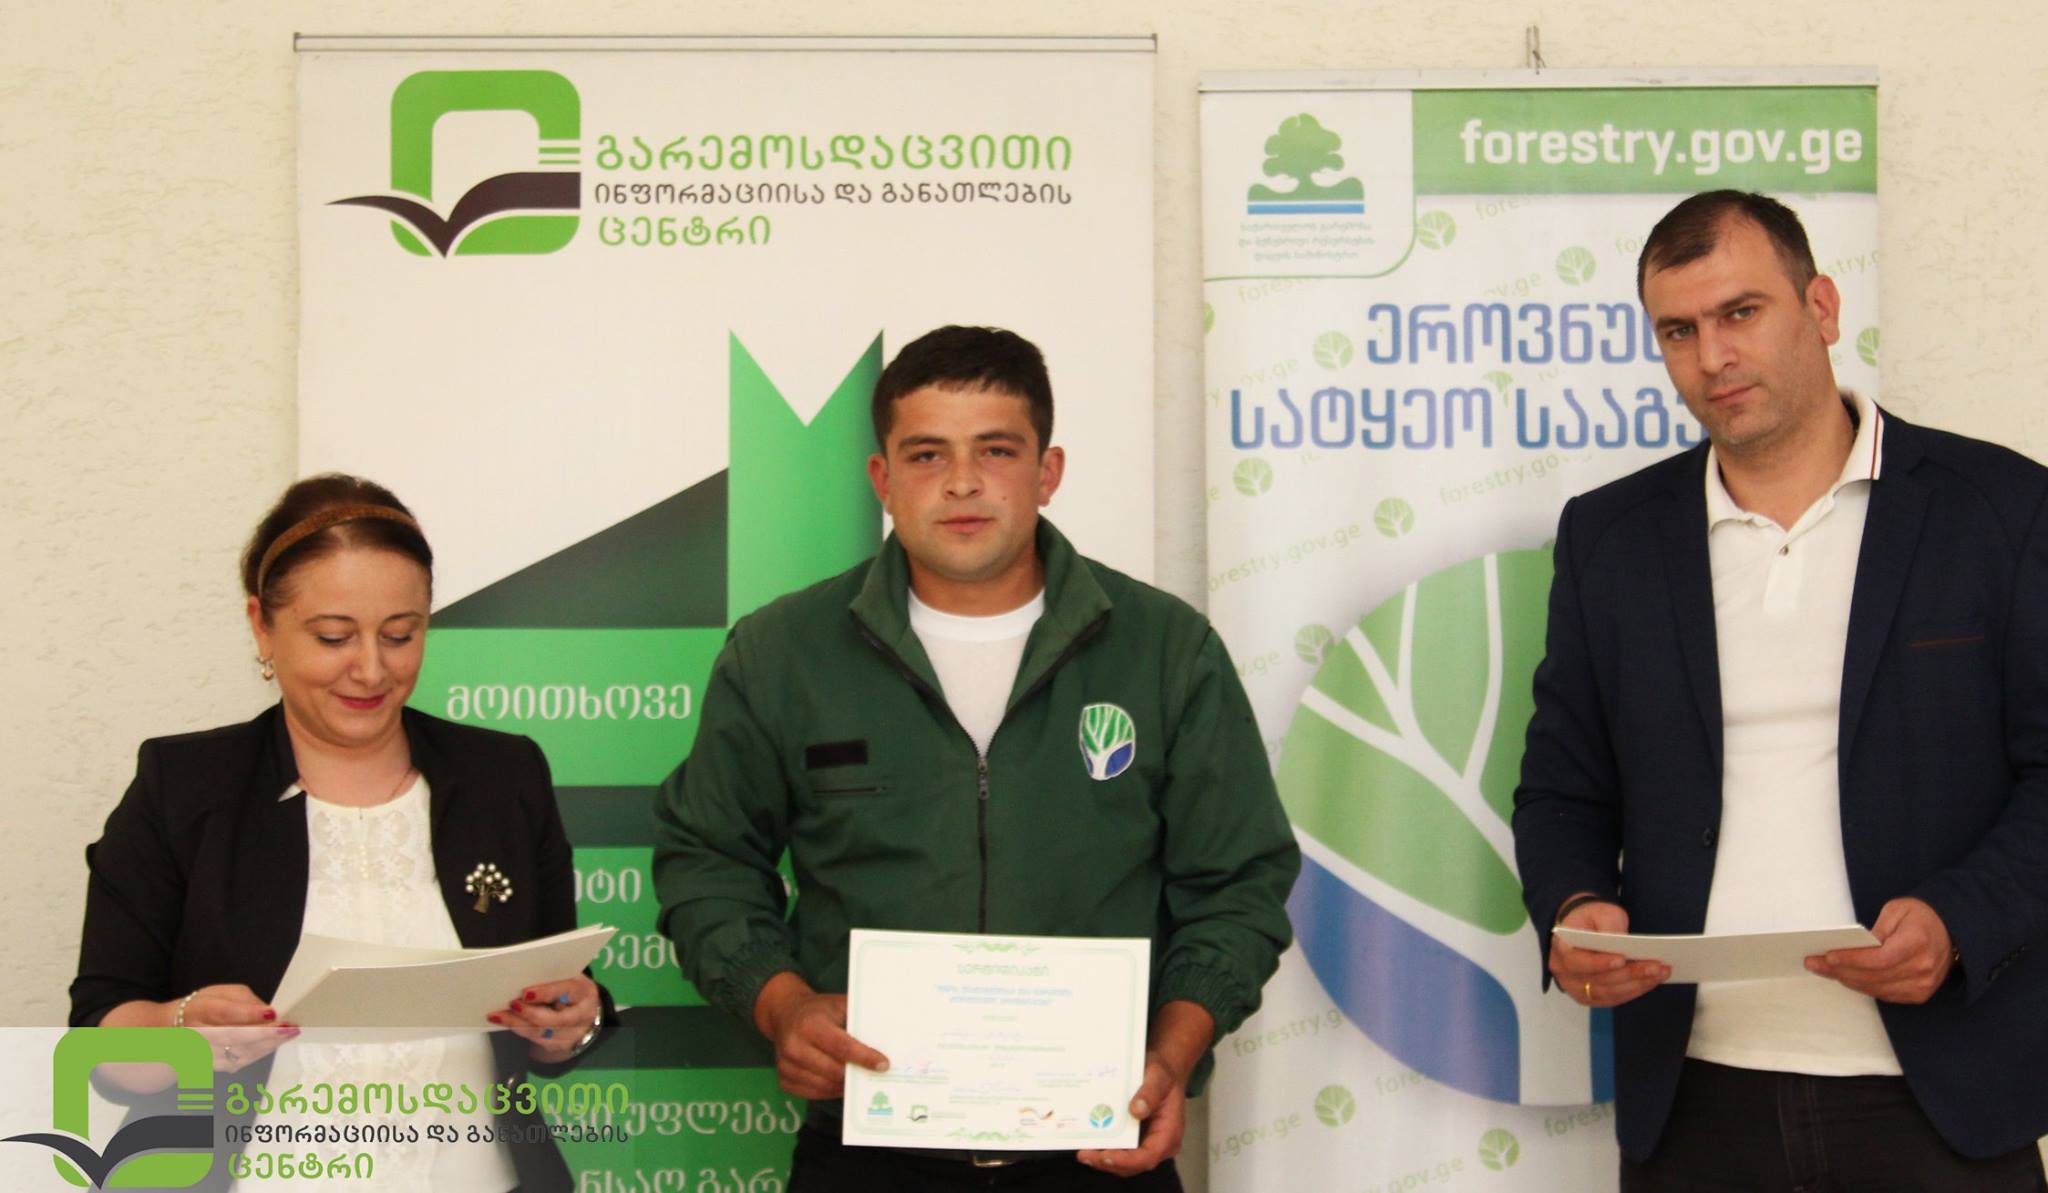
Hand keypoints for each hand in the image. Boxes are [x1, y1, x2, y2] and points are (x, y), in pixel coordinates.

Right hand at [182, 984, 298, 1072]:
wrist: (176, 1030)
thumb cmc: (203, 1008)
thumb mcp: (222, 993)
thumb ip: (244, 1000)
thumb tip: (267, 1011)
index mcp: (200, 1010)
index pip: (225, 1013)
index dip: (250, 1014)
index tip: (272, 1013)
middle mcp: (199, 1034)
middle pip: (234, 1037)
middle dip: (265, 1033)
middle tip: (289, 1028)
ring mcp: (203, 1054)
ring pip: (239, 1053)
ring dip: (267, 1045)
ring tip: (288, 1034)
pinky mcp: (211, 1067)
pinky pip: (240, 1063)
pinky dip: (259, 1053)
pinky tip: (274, 1044)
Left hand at [491, 975, 601, 1063]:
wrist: (585, 1010)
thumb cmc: (571, 989)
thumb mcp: (567, 977)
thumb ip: (551, 978)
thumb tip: (523, 976)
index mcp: (584, 992)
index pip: (567, 991)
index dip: (546, 992)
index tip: (526, 993)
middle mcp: (582, 1015)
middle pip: (555, 1019)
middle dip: (530, 1013)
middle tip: (512, 1005)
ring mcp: (572, 1034)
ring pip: (542, 1033)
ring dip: (518, 1023)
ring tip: (499, 1015)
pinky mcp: (559, 1044)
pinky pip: (536, 1040)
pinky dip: (519, 1030)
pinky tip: (506, 1022)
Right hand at [753, 972, 888, 1099]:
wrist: (786, 1013)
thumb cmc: (819, 1010)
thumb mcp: (838, 1004)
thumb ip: (858, 1018)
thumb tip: (888, 1033)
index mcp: (810, 1024)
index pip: (841, 1046)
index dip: (864, 1057)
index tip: (883, 1065)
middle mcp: (794, 1046)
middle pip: (834, 1071)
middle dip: (857, 1074)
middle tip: (875, 1076)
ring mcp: (786, 1065)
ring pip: (824, 1086)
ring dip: (845, 1086)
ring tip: (860, 1080)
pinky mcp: (783, 1079)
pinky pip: (813, 1094)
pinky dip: (830, 1091)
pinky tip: (841, 1084)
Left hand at [1077, 998, 1209, 1176]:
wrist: (1163, 1068)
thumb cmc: (1162, 1073)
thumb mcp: (1158, 1076)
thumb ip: (1150, 1092)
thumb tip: (1136, 1110)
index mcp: (1169, 1133)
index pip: (1148, 1156)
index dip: (1126, 1160)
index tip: (1105, 1155)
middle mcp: (1160, 1144)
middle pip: (1133, 1165)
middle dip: (1108, 1162)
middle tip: (1084, 1154)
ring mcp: (1147, 1143)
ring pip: (1125, 1162)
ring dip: (1103, 1160)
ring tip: (1083, 1152)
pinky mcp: (1137, 1139)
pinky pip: (1121, 1151)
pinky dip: (1106, 1150)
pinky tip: (1090, 1143)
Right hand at [1549, 898, 1667, 1007]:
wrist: (1584, 927)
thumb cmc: (1592, 918)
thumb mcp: (1602, 913)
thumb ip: (1610, 926)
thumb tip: (1624, 944)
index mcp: (1560, 947)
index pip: (1576, 960)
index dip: (1599, 963)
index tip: (1622, 959)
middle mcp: (1563, 971)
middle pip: (1596, 980)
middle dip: (1629, 974)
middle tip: (1656, 966)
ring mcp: (1575, 987)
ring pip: (1607, 992)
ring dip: (1636, 985)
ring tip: (1659, 973)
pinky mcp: (1589, 996)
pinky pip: (1612, 999)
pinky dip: (1633, 992)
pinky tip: (1650, 981)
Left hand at [1806, 897, 1953, 1002]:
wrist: (1951, 930)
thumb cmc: (1920, 916)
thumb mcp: (1896, 910)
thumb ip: (1875, 929)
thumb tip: (1853, 946)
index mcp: (1917, 942)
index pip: (1879, 959)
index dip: (1852, 960)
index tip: (1828, 956)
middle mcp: (1922, 967)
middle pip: (1874, 976)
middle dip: (1840, 971)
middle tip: (1815, 964)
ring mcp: (1923, 984)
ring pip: (1876, 988)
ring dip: (1848, 980)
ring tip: (1825, 970)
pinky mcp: (1920, 993)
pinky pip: (1885, 995)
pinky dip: (1864, 987)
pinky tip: (1847, 977)